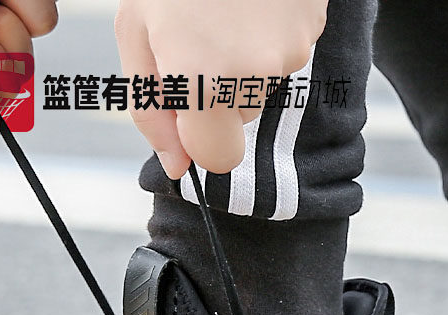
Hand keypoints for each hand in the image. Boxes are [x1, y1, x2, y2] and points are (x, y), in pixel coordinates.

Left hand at [115, 0, 327, 177]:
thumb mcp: (136, 35)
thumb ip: (151, 111)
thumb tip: (176, 167)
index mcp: (204, 81)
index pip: (217, 158)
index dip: (199, 139)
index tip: (187, 112)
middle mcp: (254, 73)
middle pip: (236, 124)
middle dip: (213, 98)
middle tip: (196, 43)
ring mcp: (290, 48)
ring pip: (259, 91)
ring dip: (238, 68)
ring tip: (220, 17)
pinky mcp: (311, 24)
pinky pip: (282, 58)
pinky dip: (263, 42)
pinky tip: (246, 8)